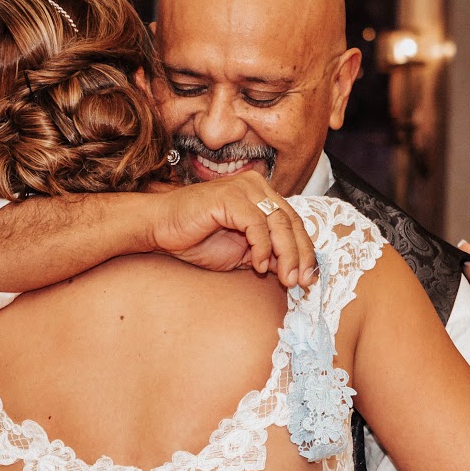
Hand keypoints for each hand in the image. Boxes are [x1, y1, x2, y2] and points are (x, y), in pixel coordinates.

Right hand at [142, 171, 316, 286]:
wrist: (160, 228)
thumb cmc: (195, 239)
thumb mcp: (240, 253)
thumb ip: (266, 256)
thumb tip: (295, 271)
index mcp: (262, 197)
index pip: (294, 223)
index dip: (305, 252)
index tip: (309, 279)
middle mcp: (257, 187)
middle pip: (292, 222)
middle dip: (301, 256)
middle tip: (302, 282)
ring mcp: (244, 189)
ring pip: (280, 223)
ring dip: (287, 255)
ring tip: (286, 278)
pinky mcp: (230, 196)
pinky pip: (257, 224)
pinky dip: (262, 247)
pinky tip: (258, 266)